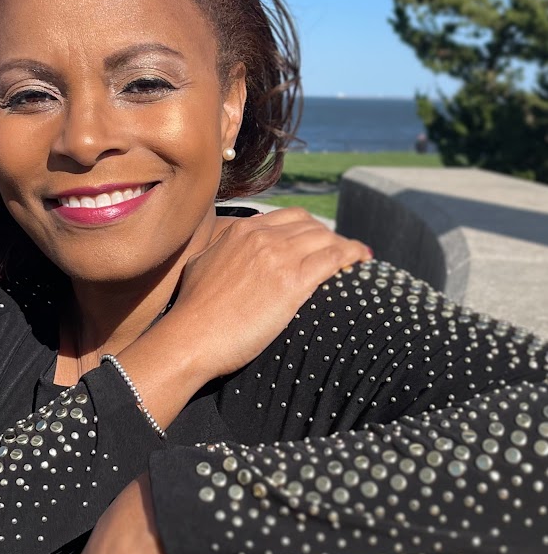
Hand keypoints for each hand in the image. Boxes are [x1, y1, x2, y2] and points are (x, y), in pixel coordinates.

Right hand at [170, 208, 370, 379]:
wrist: (191, 336)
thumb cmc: (192, 310)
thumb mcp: (200, 263)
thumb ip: (219, 248)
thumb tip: (226, 247)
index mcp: (242, 231)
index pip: (289, 218)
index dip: (310, 229)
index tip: (319, 242)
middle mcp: (262, 237)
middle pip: (311, 226)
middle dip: (329, 238)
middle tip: (341, 254)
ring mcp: (278, 257)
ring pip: (326, 239)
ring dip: (345, 247)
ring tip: (357, 260)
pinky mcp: (292, 283)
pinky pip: (334, 258)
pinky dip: (352, 256)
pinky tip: (362, 262)